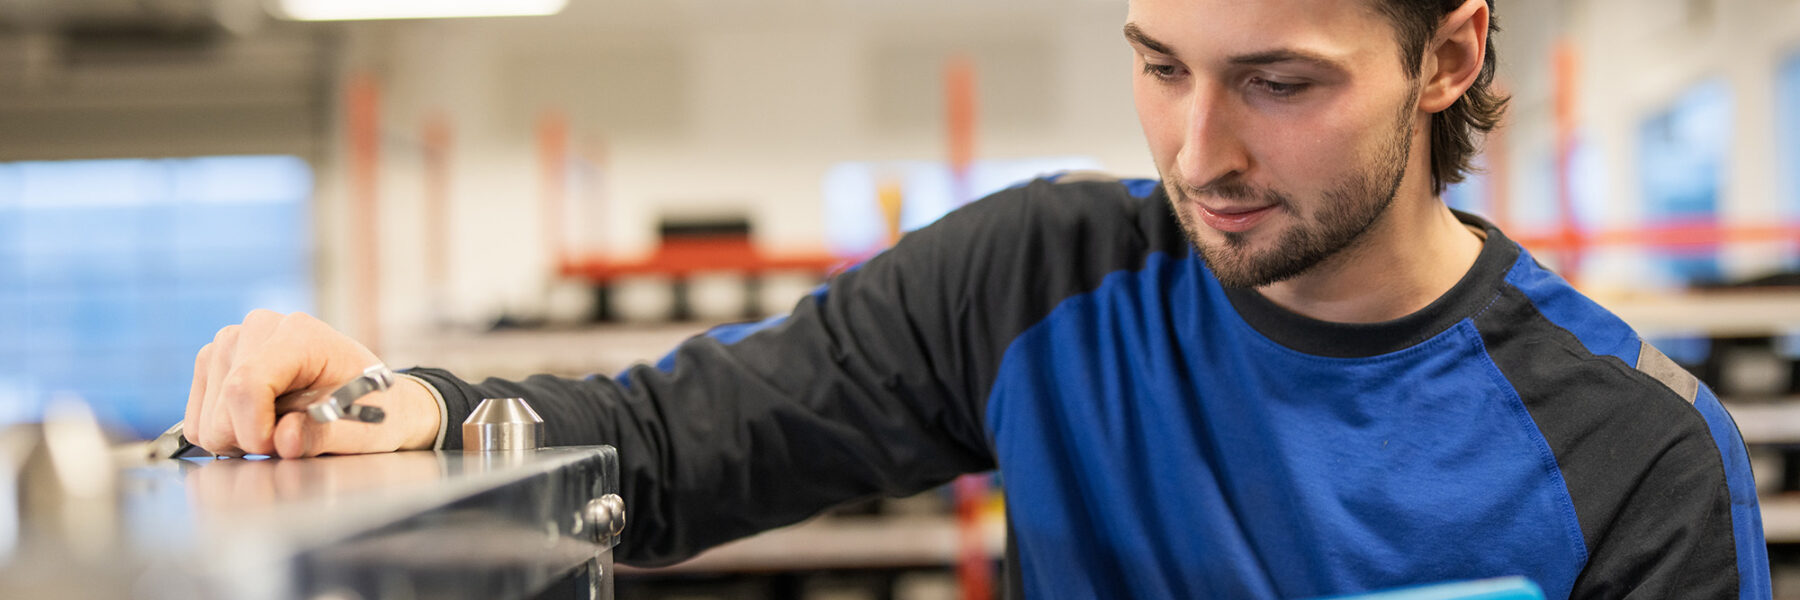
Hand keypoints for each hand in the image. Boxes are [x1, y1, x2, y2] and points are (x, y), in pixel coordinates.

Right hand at [186, 310, 440, 457]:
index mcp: (301, 334)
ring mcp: (231, 340)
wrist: (370, 395)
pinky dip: (224, 432)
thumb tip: (284, 440)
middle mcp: (260, 327)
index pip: (246, 386)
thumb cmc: (370, 408)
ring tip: (278, 428)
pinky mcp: (213, 361)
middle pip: (224, 404)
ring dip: (239, 436)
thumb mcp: (363, 429)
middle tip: (292, 437)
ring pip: (205, 417)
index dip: (255, 431)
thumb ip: (324, 436)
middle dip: (252, 437)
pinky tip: (259, 423)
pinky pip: (196, 419)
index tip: (280, 449)